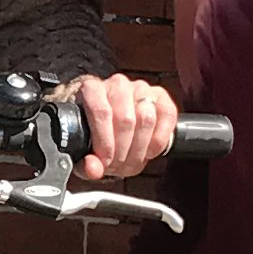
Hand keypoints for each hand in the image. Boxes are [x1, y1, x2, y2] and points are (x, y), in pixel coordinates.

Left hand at [66, 72, 184, 185]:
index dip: (105, 142)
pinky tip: (149, 152)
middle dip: (122, 150)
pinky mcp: (161, 96)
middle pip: (125, 119)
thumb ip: (86, 164)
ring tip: (131, 161)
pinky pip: (167, 116)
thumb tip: (93, 169)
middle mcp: (117, 84)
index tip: (105, 161)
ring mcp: (141, 88)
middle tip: (117, 165)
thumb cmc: (97, 138)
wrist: (116, 130)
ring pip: (146, 118)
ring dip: (140, 148)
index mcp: (92, 90)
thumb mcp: (86, 153)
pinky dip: (159, 140)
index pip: (101, 112)